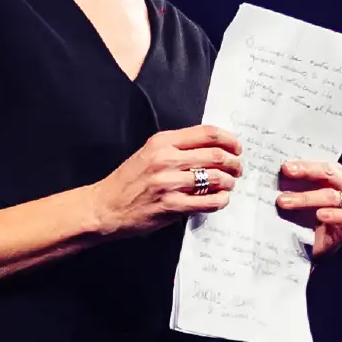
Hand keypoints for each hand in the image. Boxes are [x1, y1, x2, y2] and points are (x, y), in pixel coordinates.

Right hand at [93, 123, 241, 234]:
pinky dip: (221, 200)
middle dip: (234, 164)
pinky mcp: (171, 205)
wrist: (104, 207)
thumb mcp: (148, 154)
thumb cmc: (127, 182)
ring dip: (229, 183)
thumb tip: (213, 150)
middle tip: (236, 170)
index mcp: (162, 142)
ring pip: (216, 178)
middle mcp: (166, 159)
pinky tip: (219, 200)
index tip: (237, 149)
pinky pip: (208, 201)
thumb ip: (177, 149)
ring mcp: (168, 183)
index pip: (208, 134)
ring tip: (227, 186)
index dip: (230, 140)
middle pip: (216, 155)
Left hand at [279, 157, 341, 258]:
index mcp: (331, 178)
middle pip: (331, 174)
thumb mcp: (286, 200)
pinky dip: (336, 215)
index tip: (284, 166)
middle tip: (286, 172)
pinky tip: (320, 215)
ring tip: (284, 202)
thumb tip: (259, 168)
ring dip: (308, 197)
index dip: (305, 164)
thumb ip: (282, 184)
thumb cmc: (294, 219)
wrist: (300, 251)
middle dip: (308, 172)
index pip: (323, 164)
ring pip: (335, 196)